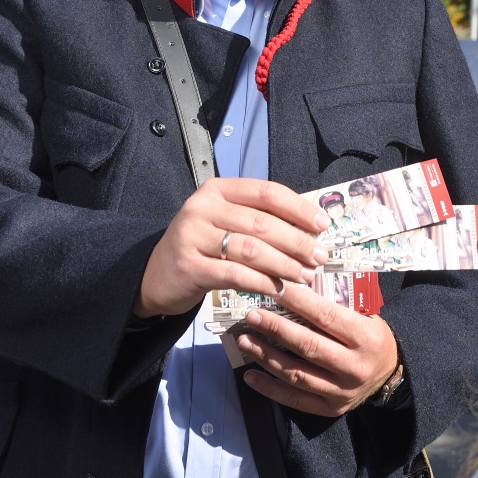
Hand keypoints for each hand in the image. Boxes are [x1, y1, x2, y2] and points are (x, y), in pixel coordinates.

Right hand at [135, 178, 329, 317]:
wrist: (155, 275)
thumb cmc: (202, 246)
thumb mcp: (225, 221)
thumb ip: (258, 218)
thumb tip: (309, 229)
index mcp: (217, 189)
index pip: (266, 192)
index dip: (298, 208)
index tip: (322, 225)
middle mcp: (203, 207)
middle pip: (262, 222)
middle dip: (297, 242)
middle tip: (319, 257)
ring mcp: (193, 236)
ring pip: (251, 249)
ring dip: (284, 265)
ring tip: (304, 275)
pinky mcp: (190, 266)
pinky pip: (235, 274)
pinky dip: (262, 282)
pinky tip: (278, 288)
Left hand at [235, 281, 398, 416]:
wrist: (390, 371)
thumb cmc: (371, 334)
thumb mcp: (365, 313)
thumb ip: (337, 301)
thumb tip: (298, 281)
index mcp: (365, 338)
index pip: (326, 317)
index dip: (299, 302)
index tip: (275, 289)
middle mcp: (354, 367)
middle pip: (308, 346)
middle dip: (276, 329)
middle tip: (252, 315)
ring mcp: (341, 392)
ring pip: (297, 374)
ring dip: (266, 356)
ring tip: (245, 340)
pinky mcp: (330, 409)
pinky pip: (295, 400)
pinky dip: (270, 388)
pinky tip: (250, 375)